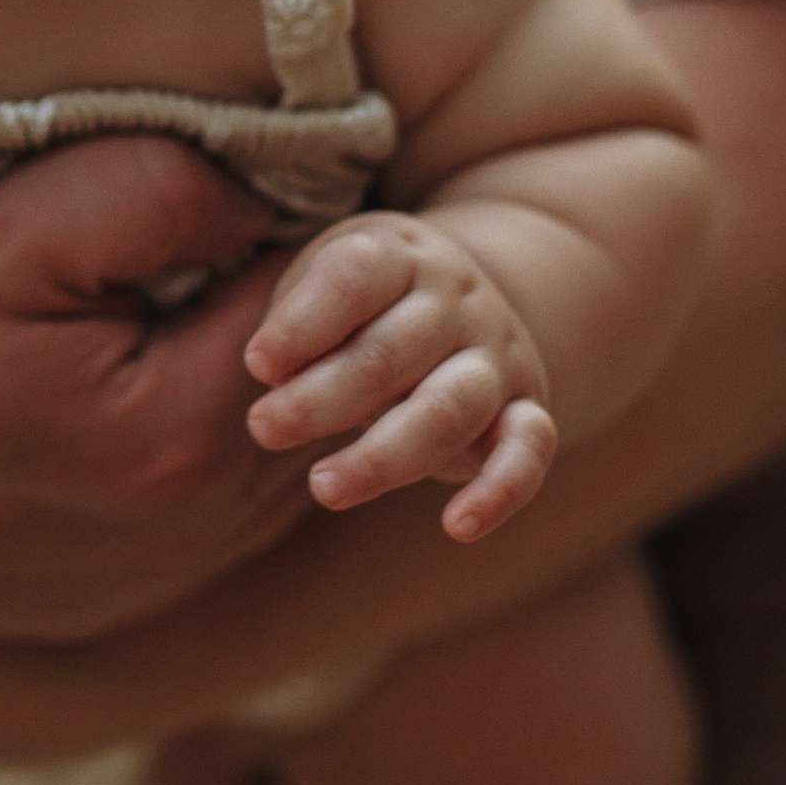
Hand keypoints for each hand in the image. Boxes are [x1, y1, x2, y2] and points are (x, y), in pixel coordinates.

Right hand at [0, 136, 300, 640]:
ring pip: (276, 473)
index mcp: (181, 433)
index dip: (306, 239)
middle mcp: (188, 533)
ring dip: (254, 394)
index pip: (320, 317)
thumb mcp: (28, 222)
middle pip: (314, 404)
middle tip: (228, 246)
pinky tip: (141, 395)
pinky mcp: (112, 607)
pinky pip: (216, 527)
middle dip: (295, 324)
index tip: (264, 191)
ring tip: (181, 317)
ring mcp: (152, 582)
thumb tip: (281, 203)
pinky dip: (206, 457)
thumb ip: (178, 193)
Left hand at [243, 214, 555, 541]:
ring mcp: (497, 357)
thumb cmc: (367, 304)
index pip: (356, 278)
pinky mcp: (526, 410)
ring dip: (382, 456)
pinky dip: (500, 491)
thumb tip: (273, 374)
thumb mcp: (327, 286)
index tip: (257, 364)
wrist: (471, 303)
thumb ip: (299, 322)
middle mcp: (457, 302)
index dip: (302, 324)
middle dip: (320, 398)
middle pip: (390, 353)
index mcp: (400, 257)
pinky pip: (528, 452)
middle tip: (263, 428)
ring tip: (324, 487)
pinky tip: (459, 527)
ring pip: (448, 409)